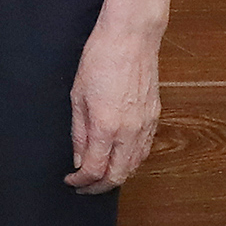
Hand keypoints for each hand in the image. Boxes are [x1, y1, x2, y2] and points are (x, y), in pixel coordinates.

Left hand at [66, 16, 161, 191]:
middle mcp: (129, 131)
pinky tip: (120, 160)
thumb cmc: (100, 60)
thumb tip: (78, 159)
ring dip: (117, 176)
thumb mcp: (77, 96)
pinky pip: (145, 150)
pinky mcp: (155, 117)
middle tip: (84, 187)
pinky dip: (131, 162)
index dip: (81, 181)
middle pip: (118, 175)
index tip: (70, 180)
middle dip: (99, 187)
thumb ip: (79, 132)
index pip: (94, 169)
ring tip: (99, 176)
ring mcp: (145, 125)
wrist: (131, 38)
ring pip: (134, 166)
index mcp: (106, 126)